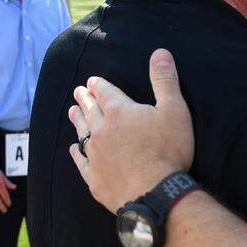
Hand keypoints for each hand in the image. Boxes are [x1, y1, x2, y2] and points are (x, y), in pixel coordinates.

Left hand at [68, 48, 193, 212]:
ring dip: (77, 121)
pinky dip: (76, 153)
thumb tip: (160, 52)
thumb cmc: (168, 151)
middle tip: (78, 92)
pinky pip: (81, 162)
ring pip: (82, 132)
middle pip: (89, 110)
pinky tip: (73, 149)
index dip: (97, 85)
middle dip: (84, 99)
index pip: (104, 91)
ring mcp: (95, 155)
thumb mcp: (174, 110)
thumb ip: (165, 80)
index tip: (91, 81)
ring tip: (71, 112)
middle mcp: (101, 130)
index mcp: (119, 111)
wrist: (154, 193)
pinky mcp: (94, 178)